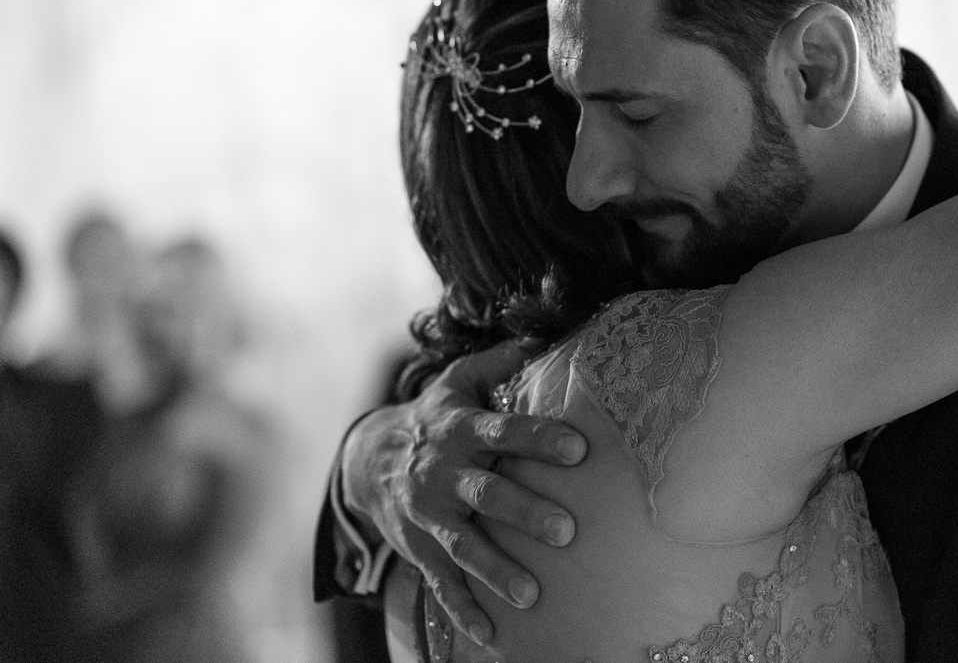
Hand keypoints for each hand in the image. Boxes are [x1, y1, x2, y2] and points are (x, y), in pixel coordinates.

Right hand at [340, 339, 588, 645]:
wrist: (368, 456)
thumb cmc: (434, 414)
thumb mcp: (458, 380)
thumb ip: (500, 361)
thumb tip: (541, 335)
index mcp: (461, 428)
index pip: (504, 430)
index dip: (539, 438)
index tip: (579, 447)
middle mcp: (445, 472)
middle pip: (488, 493)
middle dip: (526, 512)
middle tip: (567, 530)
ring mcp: (430, 514)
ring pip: (465, 544)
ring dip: (498, 570)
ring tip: (533, 594)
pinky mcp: (419, 546)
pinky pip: (441, 581)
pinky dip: (464, 609)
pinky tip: (492, 634)